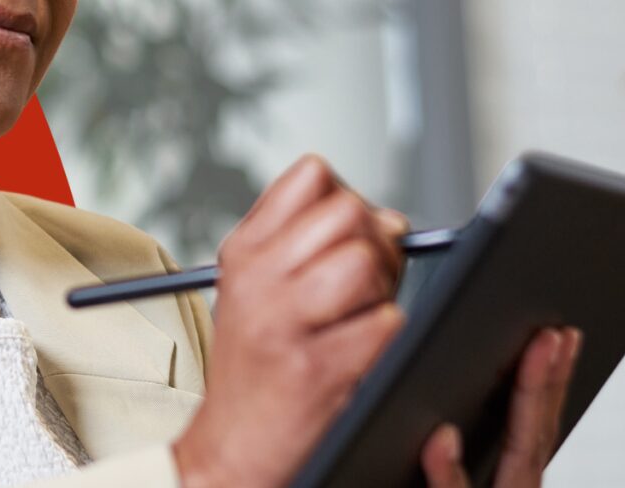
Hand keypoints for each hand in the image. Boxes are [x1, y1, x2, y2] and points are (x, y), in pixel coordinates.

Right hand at [172, 154, 409, 487]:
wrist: (233, 448)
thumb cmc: (257, 368)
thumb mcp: (257, 287)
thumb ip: (310, 242)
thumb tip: (390, 219)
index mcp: (245, 250)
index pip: (315, 176)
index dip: (347, 201)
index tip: (345, 238)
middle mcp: (259, 279)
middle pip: (351, 214)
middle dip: (375, 244)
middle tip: (364, 283)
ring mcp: (286, 323)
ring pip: (367, 263)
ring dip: (382, 291)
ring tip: (358, 318)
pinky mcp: (318, 368)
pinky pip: (385, 324)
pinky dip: (385, 337)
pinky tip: (358, 352)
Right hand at [420, 326, 583, 487]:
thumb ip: (448, 480)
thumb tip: (443, 434)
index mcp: (515, 483)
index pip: (527, 421)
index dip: (535, 376)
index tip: (546, 339)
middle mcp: (525, 481)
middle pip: (546, 419)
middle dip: (555, 372)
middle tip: (565, 333)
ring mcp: (521, 485)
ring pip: (543, 428)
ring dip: (552, 386)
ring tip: (560, 353)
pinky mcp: (511, 487)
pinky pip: (533, 440)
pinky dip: (538, 411)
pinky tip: (531, 402)